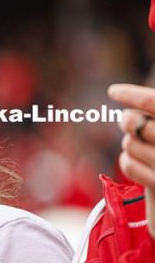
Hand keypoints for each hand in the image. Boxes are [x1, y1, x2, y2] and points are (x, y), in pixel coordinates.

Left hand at [108, 83, 154, 239]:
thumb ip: (154, 116)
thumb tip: (126, 98)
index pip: (153, 102)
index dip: (132, 94)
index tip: (112, 91)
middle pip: (134, 121)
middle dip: (126, 121)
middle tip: (129, 125)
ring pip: (128, 142)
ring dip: (130, 146)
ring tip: (147, 153)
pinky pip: (127, 164)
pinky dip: (129, 164)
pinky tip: (143, 170)